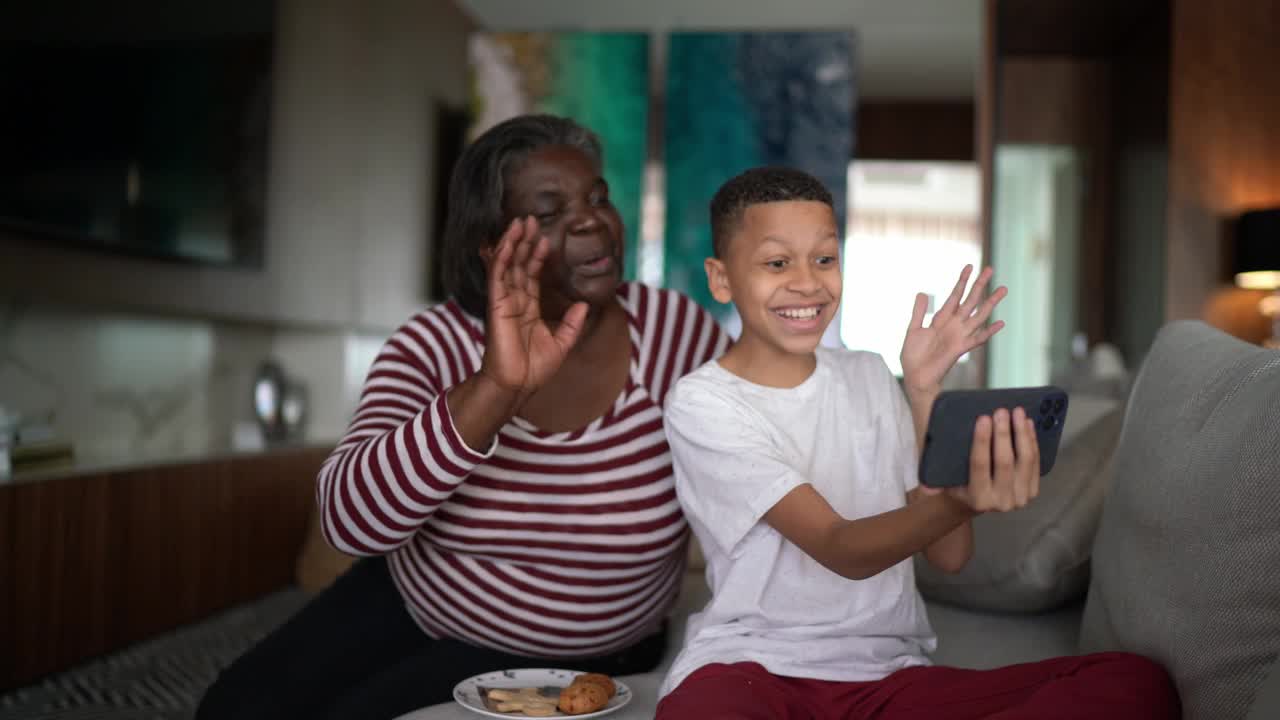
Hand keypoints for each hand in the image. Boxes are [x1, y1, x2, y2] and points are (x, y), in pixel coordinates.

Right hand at [478, 216, 588, 401]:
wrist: (516, 386)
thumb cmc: (534, 370)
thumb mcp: (562, 344)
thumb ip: (572, 323)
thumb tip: (584, 305)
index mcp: (527, 309)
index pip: (531, 275)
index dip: (537, 256)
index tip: (545, 239)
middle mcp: (514, 301)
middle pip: (518, 264)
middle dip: (524, 242)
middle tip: (529, 219)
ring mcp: (503, 302)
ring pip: (506, 265)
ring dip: (512, 243)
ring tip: (519, 222)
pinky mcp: (496, 305)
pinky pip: (497, 276)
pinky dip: (500, 258)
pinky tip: (506, 242)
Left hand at [900, 265, 1005, 396]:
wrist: (915, 376)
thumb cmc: (913, 356)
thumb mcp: (913, 329)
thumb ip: (919, 312)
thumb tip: (922, 292)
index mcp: (942, 319)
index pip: (955, 295)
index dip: (962, 281)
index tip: (969, 266)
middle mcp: (953, 325)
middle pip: (970, 301)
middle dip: (979, 285)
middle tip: (990, 269)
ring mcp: (958, 336)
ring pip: (978, 315)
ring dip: (990, 302)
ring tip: (1002, 289)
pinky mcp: (960, 348)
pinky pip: (977, 339)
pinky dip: (989, 332)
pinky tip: (1001, 323)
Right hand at [919, 407, 1040, 512]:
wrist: (975, 501)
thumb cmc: (957, 484)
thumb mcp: (943, 482)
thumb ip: (932, 483)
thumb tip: (926, 488)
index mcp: (977, 499)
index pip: (980, 465)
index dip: (982, 440)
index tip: (983, 418)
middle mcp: (1001, 502)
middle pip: (1005, 461)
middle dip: (1003, 433)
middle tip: (1001, 411)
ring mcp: (1020, 498)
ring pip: (1025, 459)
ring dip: (1022, 433)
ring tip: (1017, 412)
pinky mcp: (1033, 490)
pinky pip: (1036, 461)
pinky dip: (1032, 440)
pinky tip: (1027, 424)